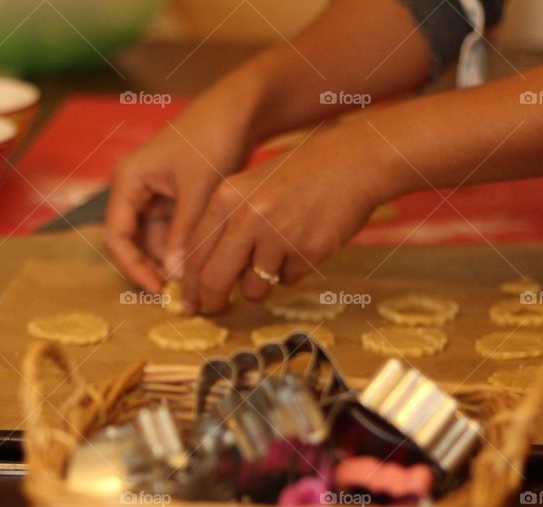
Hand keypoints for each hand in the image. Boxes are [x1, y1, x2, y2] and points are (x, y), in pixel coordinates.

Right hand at [104, 84, 259, 291]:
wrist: (241, 110)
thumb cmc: (214, 139)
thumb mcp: (199, 191)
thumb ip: (184, 235)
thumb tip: (175, 277)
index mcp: (128, 181)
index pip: (116, 236)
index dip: (133, 268)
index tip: (158, 291)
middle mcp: (134, 189)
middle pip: (132, 242)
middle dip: (152, 268)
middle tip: (178, 295)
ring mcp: (153, 194)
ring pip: (154, 241)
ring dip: (170, 262)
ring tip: (195, 283)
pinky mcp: (173, 198)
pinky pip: (171, 232)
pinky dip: (184, 249)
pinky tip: (202, 265)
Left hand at [182, 123, 392, 313]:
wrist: (353, 162)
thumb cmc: (298, 176)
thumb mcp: (250, 187)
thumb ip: (225, 225)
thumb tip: (202, 276)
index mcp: (227, 197)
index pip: (195, 253)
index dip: (190, 285)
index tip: (189, 302)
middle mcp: (247, 216)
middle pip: (215, 278)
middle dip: (213, 301)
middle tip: (215, 309)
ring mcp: (279, 234)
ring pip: (254, 287)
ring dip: (260, 285)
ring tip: (276, 257)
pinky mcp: (308, 250)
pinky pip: (288, 280)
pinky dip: (292, 271)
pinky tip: (303, 243)